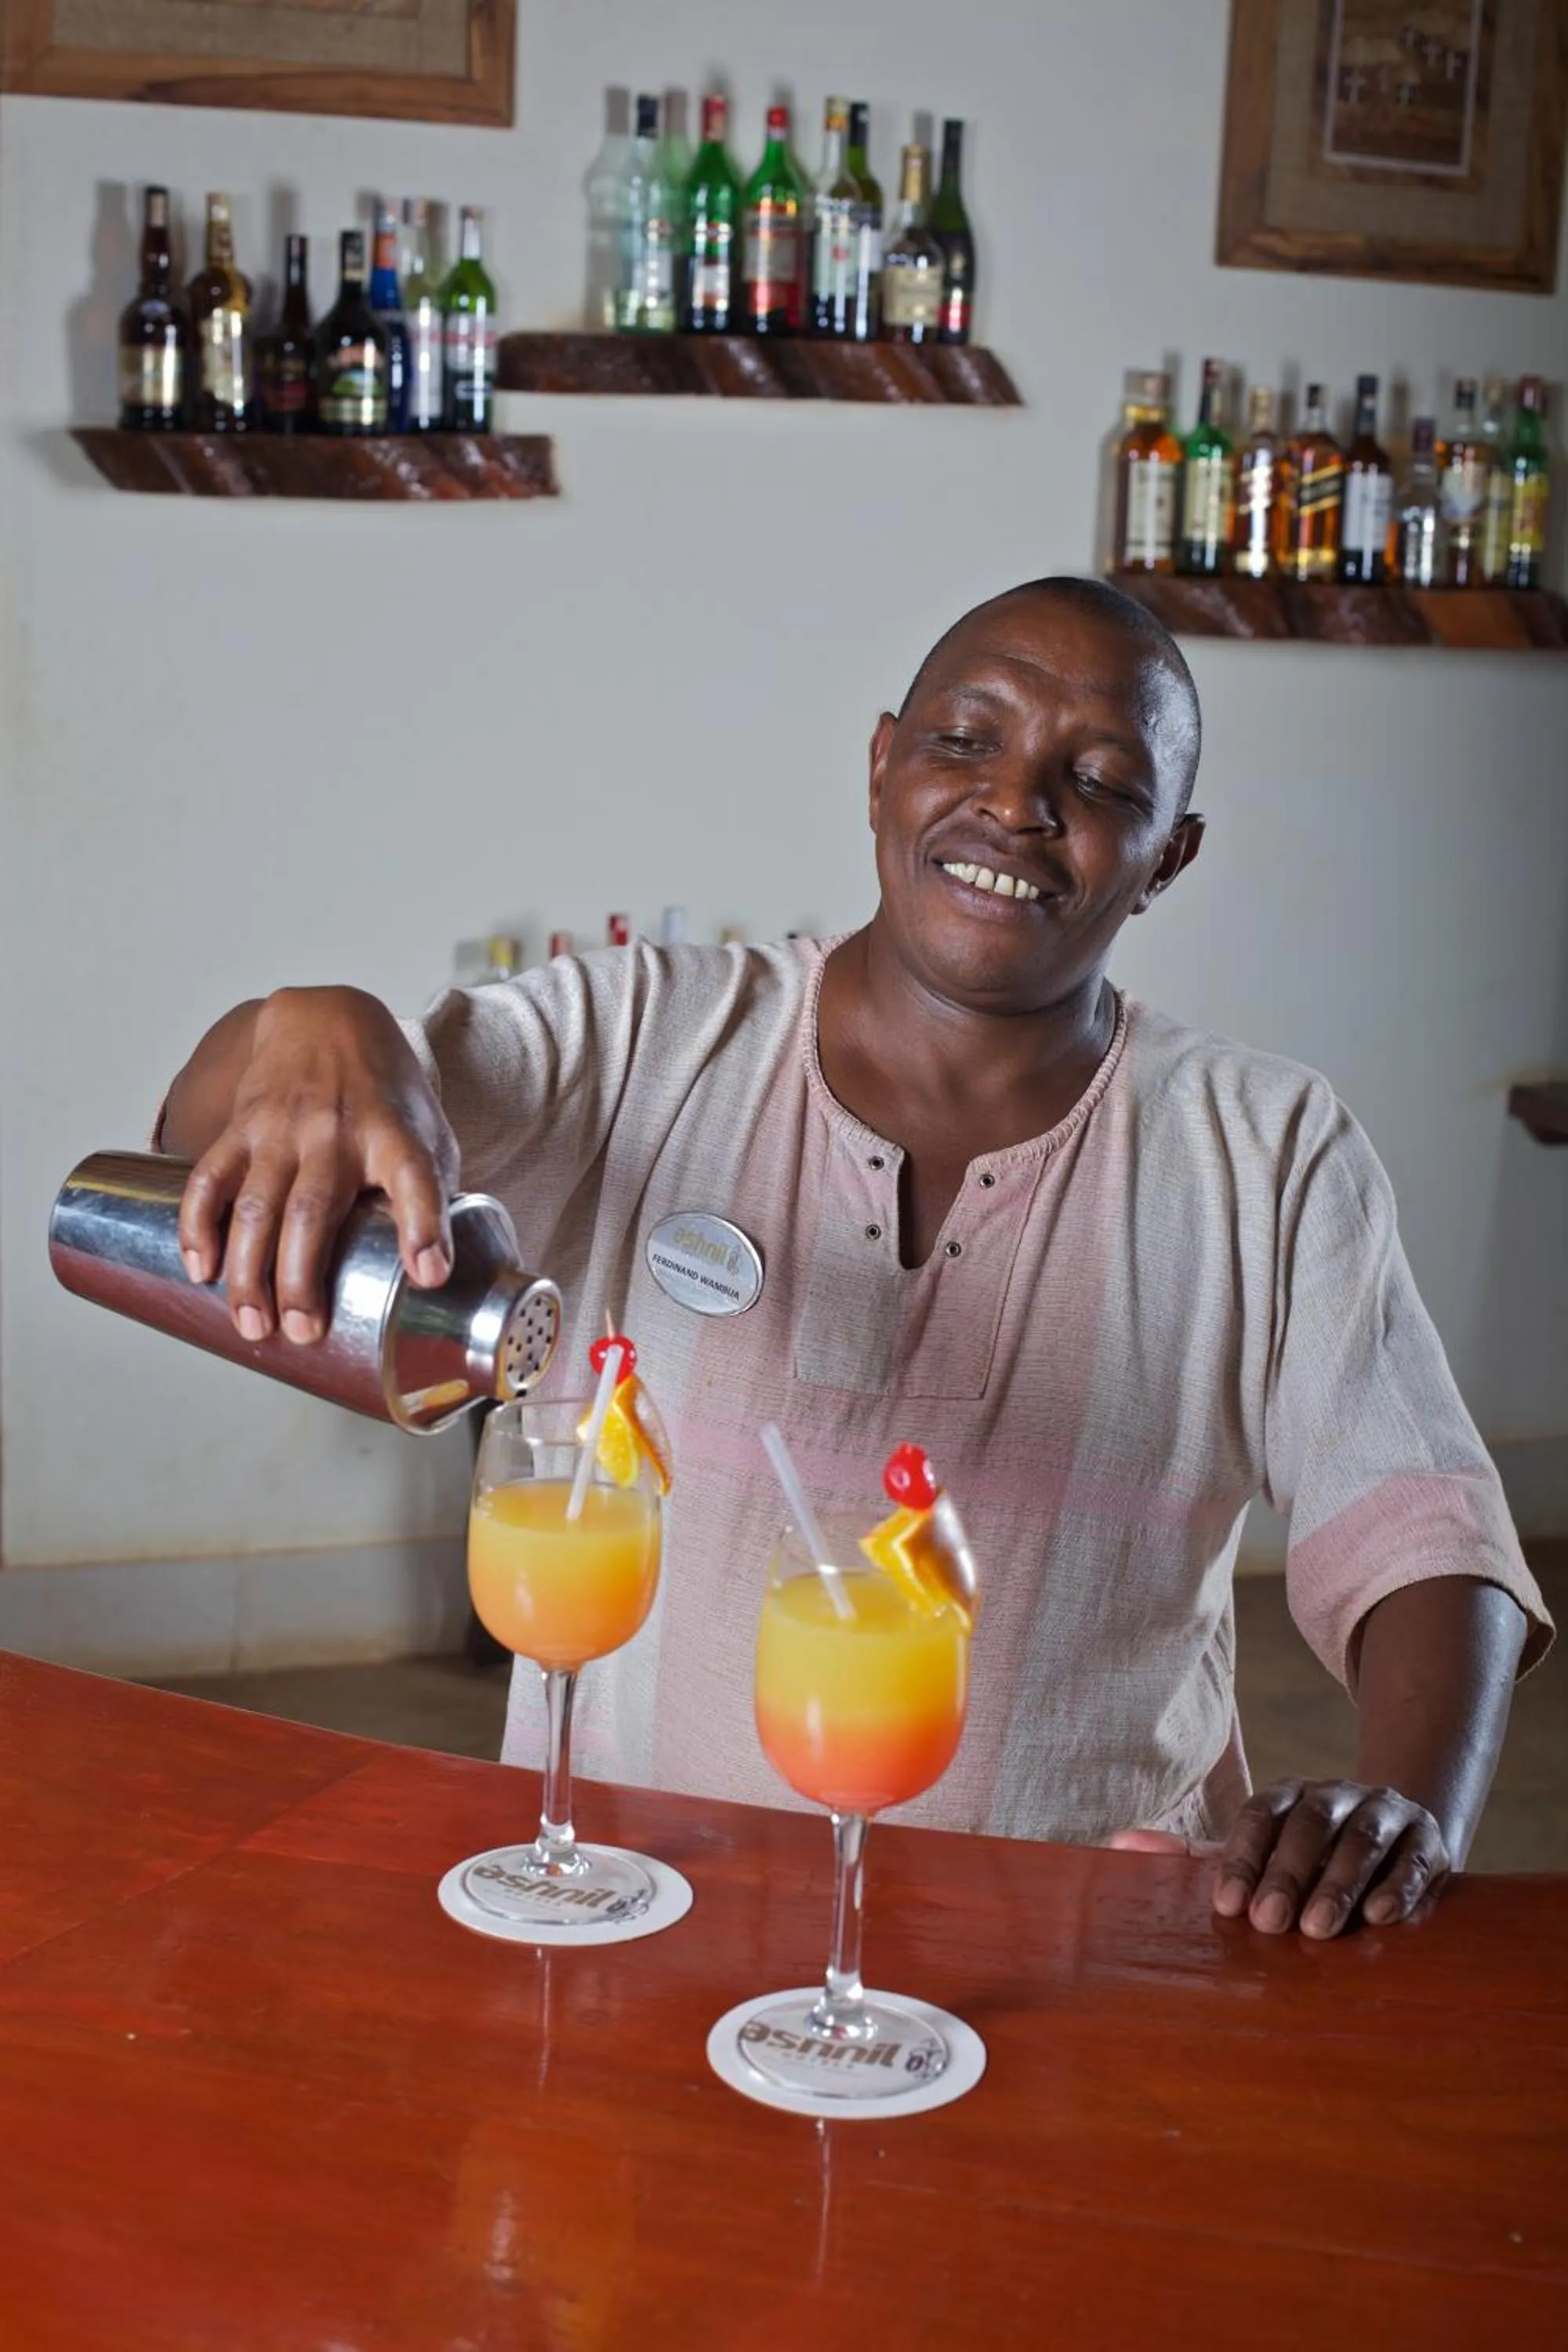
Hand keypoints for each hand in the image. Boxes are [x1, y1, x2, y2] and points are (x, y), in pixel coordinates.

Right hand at [174, 986, 460, 1346]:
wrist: (325, 1021)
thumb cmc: (385, 1095)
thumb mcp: (428, 1131)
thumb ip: (435, 1196)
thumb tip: (440, 1277)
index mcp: (395, 1133)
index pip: (415, 1176)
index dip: (425, 1225)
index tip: (430, 1272)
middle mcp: (335, 1130)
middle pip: (315, 1209)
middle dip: (303, 1277)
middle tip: (303, 1332)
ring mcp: (281, 1129)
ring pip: (257, 1204)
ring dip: (249, 1270)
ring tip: (253, 1325)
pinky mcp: (239, 1128)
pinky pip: (210, 1179)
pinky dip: (199, 1226)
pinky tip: (201, 1269)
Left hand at [1111, 1778, 1451, 1939]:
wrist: (1399, 1838)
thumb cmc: (1310, 1861)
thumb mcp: (1258, 1854)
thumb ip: (1197, 1857)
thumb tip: (1119, 1845)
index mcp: (1289, 1797)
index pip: (1260, 1815)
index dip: (1242, 1857)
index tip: (1227, 1906)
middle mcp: (1336, 1796)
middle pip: (1310, 1824)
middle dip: (1289, 1872)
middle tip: (1270, 1923)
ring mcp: (1386, 1812)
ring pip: (1363, 1836)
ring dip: (1341, 1881)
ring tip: (1320, 1929)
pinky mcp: (1430, 1840)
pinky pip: (1417, 1856)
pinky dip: (1400, 1884)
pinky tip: (1383, 1916)